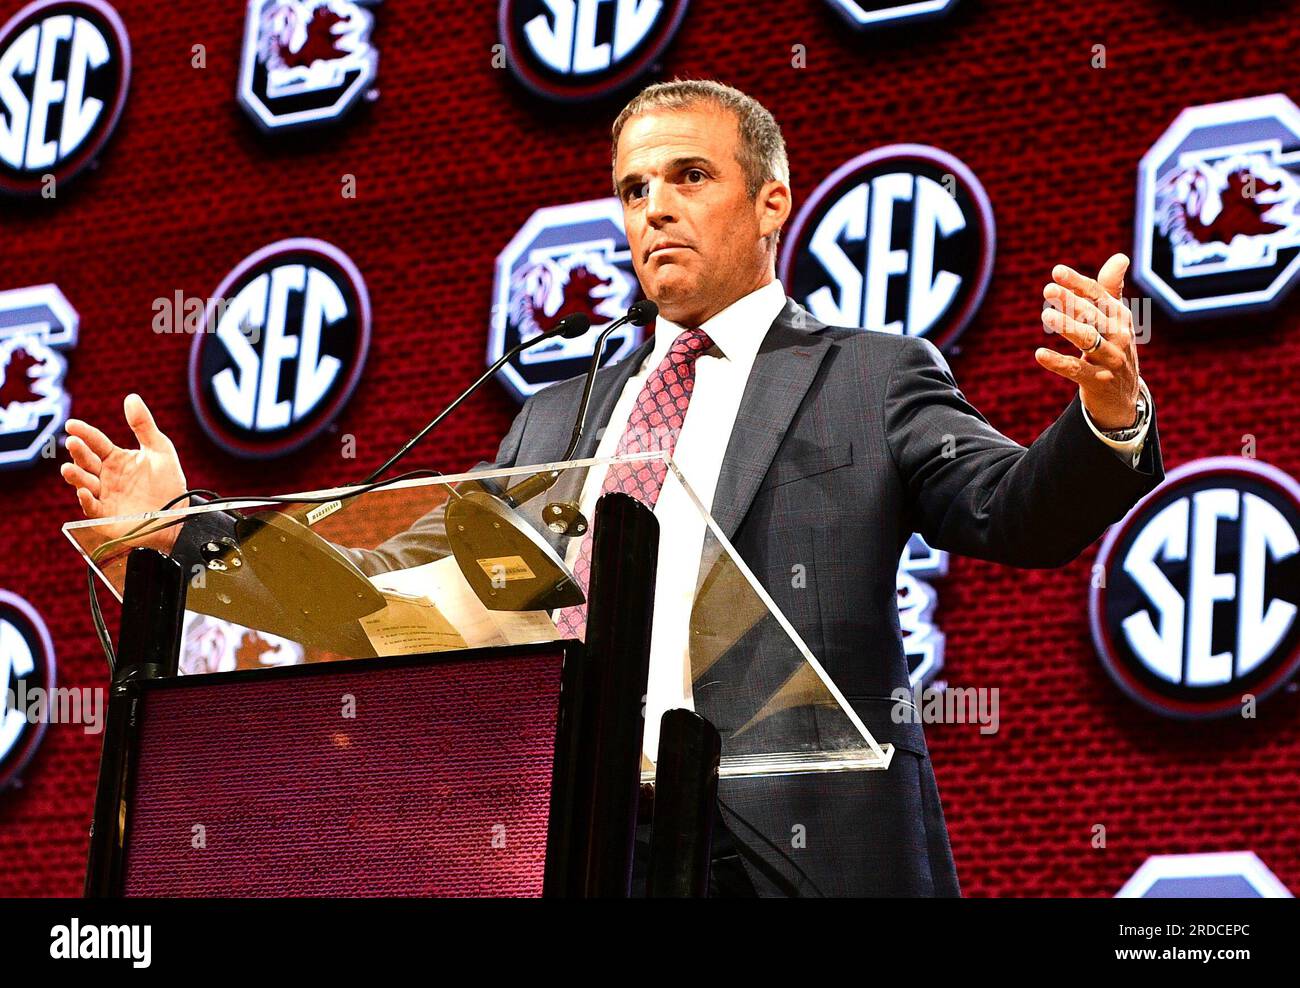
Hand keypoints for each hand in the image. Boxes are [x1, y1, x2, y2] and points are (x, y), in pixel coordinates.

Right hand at [60, 394, 188, 553]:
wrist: (177, 514)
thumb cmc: (168, 483)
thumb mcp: (160, 450)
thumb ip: (144, 426)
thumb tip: (131, 398)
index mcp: (115, 459)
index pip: (96, 442)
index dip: (84, 433)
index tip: (71, 424)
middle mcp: (105, 476)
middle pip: (86, 461)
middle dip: (78, 452)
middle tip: (73, 443)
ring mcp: (104, 495)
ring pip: (84, 483)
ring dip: (76, 476)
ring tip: (68, 468)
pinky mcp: (106, 515)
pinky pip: (92, 508)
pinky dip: (87, 500)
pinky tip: (85, 492)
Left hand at [1036, 253, 1142, 430]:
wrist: (1124, 396)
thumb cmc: (1114, 348)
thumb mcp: (1115, 320)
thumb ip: (1110, 290)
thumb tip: (1120, 257)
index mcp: (1120, 317)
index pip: (1099, 295)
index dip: (1078, 283)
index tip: (1056, 271)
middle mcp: (1119, 336)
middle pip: (1093, 315)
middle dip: (1071, 302)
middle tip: (1048, 290)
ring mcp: (1110, 359)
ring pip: (1088, 340)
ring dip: (1067, 327)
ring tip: (1046, 316)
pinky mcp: (1098, 381)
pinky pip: (1076, 370)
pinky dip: (1058, 362)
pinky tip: (1039, 354)